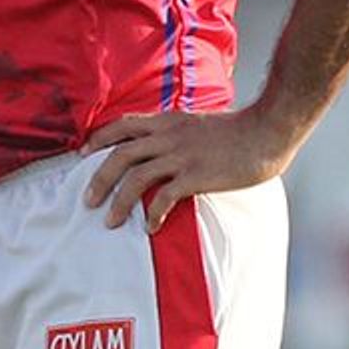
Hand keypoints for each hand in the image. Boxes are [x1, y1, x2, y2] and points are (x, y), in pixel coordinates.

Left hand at [81, 107, 296, 232]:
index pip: (121, 125)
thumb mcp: (195, 122)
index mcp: (166, 121)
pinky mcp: (196, 176)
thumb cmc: (237, 130)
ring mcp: (180, 156)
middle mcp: (167, 137)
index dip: (99, 139)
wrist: (266, 131)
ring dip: (118, 201)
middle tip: (87, 200)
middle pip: (120, 155)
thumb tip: (160, 144)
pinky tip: (150, 227)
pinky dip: (153, 214)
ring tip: (109, 220)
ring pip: (135, 178)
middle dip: (98, 179)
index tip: (83, 154)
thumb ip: (174, 131)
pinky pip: (164, 197)